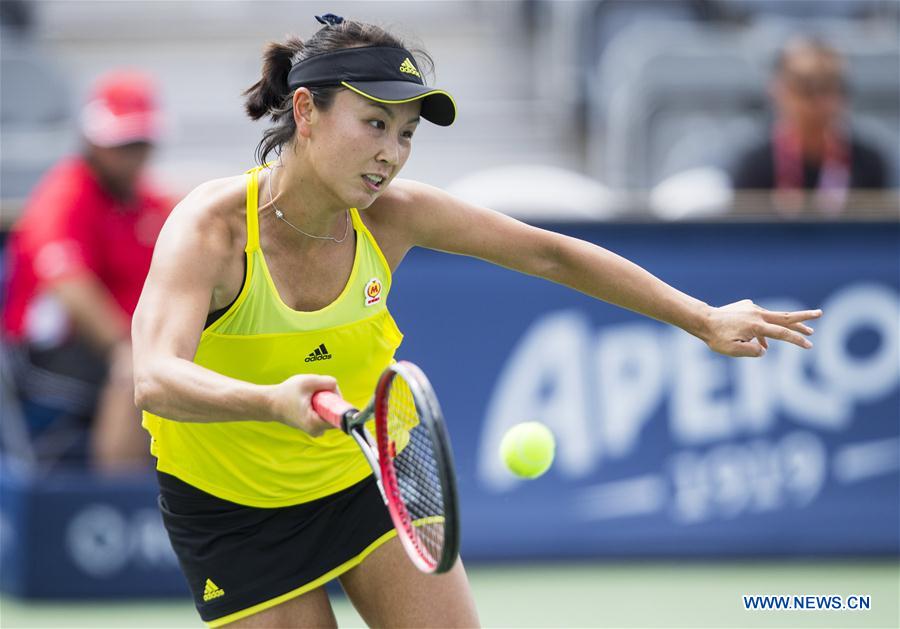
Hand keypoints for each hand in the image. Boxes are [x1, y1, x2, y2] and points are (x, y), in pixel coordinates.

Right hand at [272, 374, 340, 435]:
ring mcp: (315, 430)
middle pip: (335, 412)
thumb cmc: (286, 393)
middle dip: (329, 398)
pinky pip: (324, 414)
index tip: (326, 391)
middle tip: (315, 391)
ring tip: (309, 396)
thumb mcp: (307, 382)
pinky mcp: (313, 427)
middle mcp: (317, 431)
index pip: (339, 414)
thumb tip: (337, 386)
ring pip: (329, 412)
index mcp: (316, 424)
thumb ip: (327, 382)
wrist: (269, 404)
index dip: (336, 399)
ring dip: (324, 401)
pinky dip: (319, 405)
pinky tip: (307, 401)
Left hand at [702, 300, 821, 357]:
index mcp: (756, 326)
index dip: (797, 340)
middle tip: (820, 314)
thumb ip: (752, 352)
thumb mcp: (733, 350)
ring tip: (802, 330)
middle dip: (804, 317)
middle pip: (786, 316)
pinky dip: (766, 328)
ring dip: (788, 324)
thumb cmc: (716, 338)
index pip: (782, 334)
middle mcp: (757, 314)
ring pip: (776, 317)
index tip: (809, 345)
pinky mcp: (747, 306)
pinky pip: (761, 318)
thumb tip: (765, 350)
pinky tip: (762, 340)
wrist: (703, 320)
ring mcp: (752, 308)